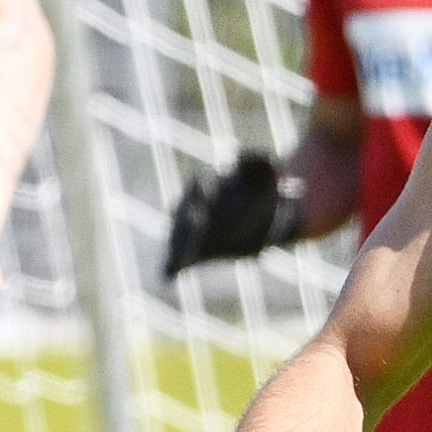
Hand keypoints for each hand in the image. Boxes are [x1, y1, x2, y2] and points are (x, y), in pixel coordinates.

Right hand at [164, 151, 303, 279]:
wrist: (263, 219)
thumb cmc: (260, 192)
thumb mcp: (265, 175)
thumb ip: (259, 163)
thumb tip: (248, 154)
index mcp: (207, 184)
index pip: (202, 185)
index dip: (206, 189)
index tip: (213, 193)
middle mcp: (190, 205)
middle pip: (185, 212)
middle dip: (189, 219)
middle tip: (195, 224)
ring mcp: (188, 229)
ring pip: (179, 237)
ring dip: (176, 247)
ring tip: (173, 259)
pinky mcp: (190, 249)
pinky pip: (178, 258)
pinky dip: (171, 266)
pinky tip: (167, 276)